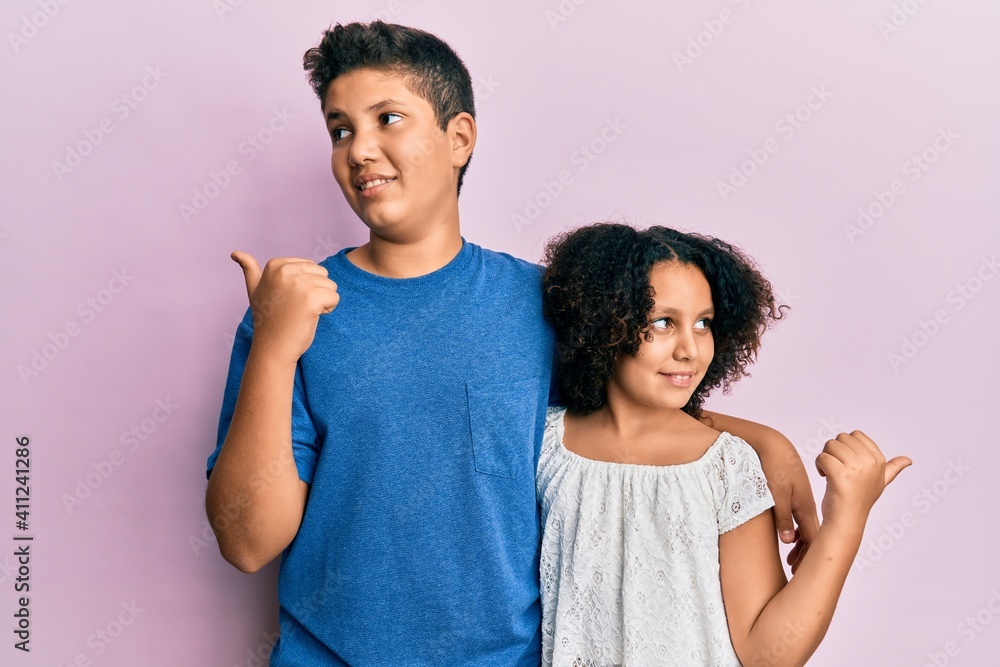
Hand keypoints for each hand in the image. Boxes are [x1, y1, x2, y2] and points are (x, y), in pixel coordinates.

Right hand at [231, 252, 339, 362]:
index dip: (305, 284)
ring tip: (302, 312)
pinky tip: (310, 317)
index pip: (310, 266)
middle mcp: (285, 271)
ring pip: (330, 286)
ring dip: (322, 301)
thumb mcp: (254, 290)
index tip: (288, 298)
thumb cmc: (268, 319)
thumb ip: (249, 270)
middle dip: (316, 291)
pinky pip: (334, 298)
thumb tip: (235, 253)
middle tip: (296, 307)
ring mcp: (298, 284)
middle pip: (322, 274)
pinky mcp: (311, 299)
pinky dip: (328, 309)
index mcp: (275, 265)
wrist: (272, 347)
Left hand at [756, 441, 820, 571]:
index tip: (799, 573)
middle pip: (812, 537)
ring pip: (806, 529)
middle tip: (793, 571)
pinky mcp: (796, 495)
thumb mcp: (776, 493)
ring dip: (801, 544)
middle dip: (805, 556)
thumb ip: (782, 517)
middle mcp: (807, 506)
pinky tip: (790, 537)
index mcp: (805, 508)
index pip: (813, 539)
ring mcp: (802, 501)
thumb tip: (789, 542)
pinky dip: (797, 532)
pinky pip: (800, 519)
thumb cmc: (774, 467)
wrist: (775, 445)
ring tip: (791, 559)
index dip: (808, 558)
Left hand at [816, 430, 910, 531]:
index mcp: (879, 460)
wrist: (847, 520)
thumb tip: (908, 460)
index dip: (846, 447)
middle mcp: (870, 462)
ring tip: (831, 473)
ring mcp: (856, 468)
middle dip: (834, 451)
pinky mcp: (840, 475)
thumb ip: (893, 469)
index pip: (855, 434)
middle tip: (837, 469)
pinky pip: (822, 457)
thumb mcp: (881, 482)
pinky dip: (819, 466)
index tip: (849, 464)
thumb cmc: (860, 499)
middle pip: (841, 438)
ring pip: (830, 445)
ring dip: (826, 458)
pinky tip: (825, 477)